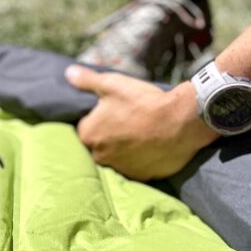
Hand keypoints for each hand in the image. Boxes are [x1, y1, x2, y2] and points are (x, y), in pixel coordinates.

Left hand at [65, 65, 219, 180]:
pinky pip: (136, 167)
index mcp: (88, 135)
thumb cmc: (143, 101)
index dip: (100, 118)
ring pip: (118, 157)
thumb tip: (69, 73)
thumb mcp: (112, 84)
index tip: (115, 111)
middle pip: (100, 144)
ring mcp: (120, 169)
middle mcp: (99, 156)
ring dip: (125, 149)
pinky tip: (151, 146)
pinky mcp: (140, 177)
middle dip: (110, 135)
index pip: (86, 127)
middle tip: (130, 122)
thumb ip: (87, 81)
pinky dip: (141, 159)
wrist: (181, 121)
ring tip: (142, 134)